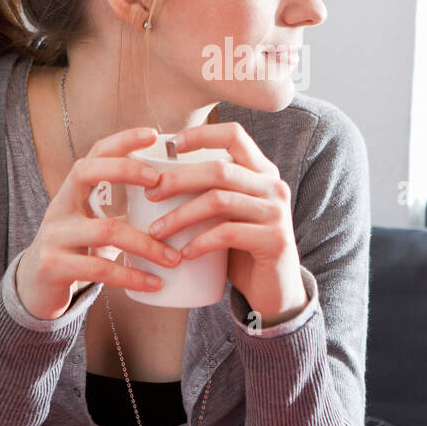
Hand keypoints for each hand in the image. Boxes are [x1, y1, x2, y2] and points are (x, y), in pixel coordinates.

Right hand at [15, 126, 183, 319]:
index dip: (122, 140)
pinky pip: (99, 269)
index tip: (153, 134)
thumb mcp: (93, 224)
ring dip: (147, 243)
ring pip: (106, 230)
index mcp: (71, 192)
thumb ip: (121, 209)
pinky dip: (132, 276)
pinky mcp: (54, 266)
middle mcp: (59, 207)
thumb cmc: (77, 251)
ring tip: (175, 257)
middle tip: (159, 181)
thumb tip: (175, 198)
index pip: (94, 154)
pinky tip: (155, 283)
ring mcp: (54, 235)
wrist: (36, 289)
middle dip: (125, 170)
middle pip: (87, 172)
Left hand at [144, 122, 306, 327]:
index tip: (171, 144)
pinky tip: (184, 253)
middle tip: (150, 194)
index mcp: (262, 171)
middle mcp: (273, 186)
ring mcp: (276, 212)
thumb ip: (210, 193)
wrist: (276, 290)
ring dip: (181, 215)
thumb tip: (154, 180)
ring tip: (156, 231)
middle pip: (219, 169)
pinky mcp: (274, 240)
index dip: (201, 135)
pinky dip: (200, 242)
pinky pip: (228, 233)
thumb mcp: (230, 215)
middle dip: (178, 179)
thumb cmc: (242, 248)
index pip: (234, 135)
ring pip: (219, 200)